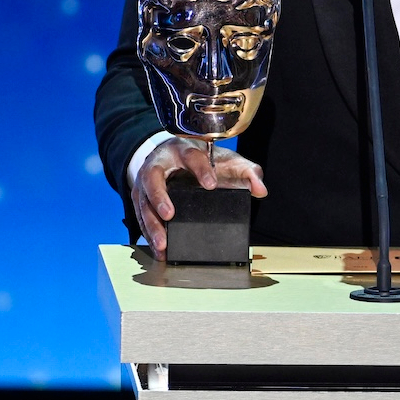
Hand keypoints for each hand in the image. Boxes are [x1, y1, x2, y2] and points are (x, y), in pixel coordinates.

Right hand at [131, 138, 266, 255]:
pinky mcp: (139, 197)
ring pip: (142, 201)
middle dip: (159, 196)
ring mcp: (146, 181)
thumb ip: (246, 171)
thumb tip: (260, 189)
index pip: (192, 156)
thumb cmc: (202, 160)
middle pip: (153, 177)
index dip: (201, 169)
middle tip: (169, 215)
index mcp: (184, 150)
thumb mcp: (226, 161)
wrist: (174, 157)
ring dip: (151, 223)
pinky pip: (140, 216)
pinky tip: (158, 249)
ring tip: (163, 243)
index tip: (211, 185)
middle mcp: (160, 163)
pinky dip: (148, 234)